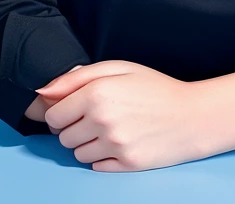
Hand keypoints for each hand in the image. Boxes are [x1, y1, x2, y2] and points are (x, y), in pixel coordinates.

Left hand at [34, 59, 204, 171]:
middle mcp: (102, 120)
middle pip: (63, 137)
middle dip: (74, 128)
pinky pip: (95, 166)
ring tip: (110, 130)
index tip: (75, 108)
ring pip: (77, 154)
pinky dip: (102, 157)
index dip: (62, 111)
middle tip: (96, 118)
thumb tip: (42, 90)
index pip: (54, 114)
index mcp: (97, 93)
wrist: (192, 115)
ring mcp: (114, 144)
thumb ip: (76, 76)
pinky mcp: (125, 164)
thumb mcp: (118, 68)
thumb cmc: (155, 87)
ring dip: (87, 144)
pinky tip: (120, 142)